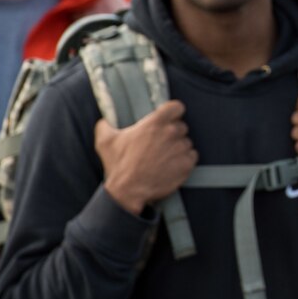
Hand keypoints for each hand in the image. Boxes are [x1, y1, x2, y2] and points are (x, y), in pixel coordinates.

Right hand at [95, 100, 197, 214]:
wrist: (128, 191)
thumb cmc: (118, 165)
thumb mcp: (105, 141)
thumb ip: (105, 125)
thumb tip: (104, 120)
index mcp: (154, 123)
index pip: (176, 107)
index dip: (173, 112)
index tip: (169, 118)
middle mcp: (171, 133)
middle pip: (181, 126)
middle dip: (173, 133)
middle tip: (161, 144)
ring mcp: (181, 148)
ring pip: (187, 142)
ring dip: (179, 148)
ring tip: (164, 158)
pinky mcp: (187, 164)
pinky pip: (192, 156)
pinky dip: (185, 160)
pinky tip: (172, 166)